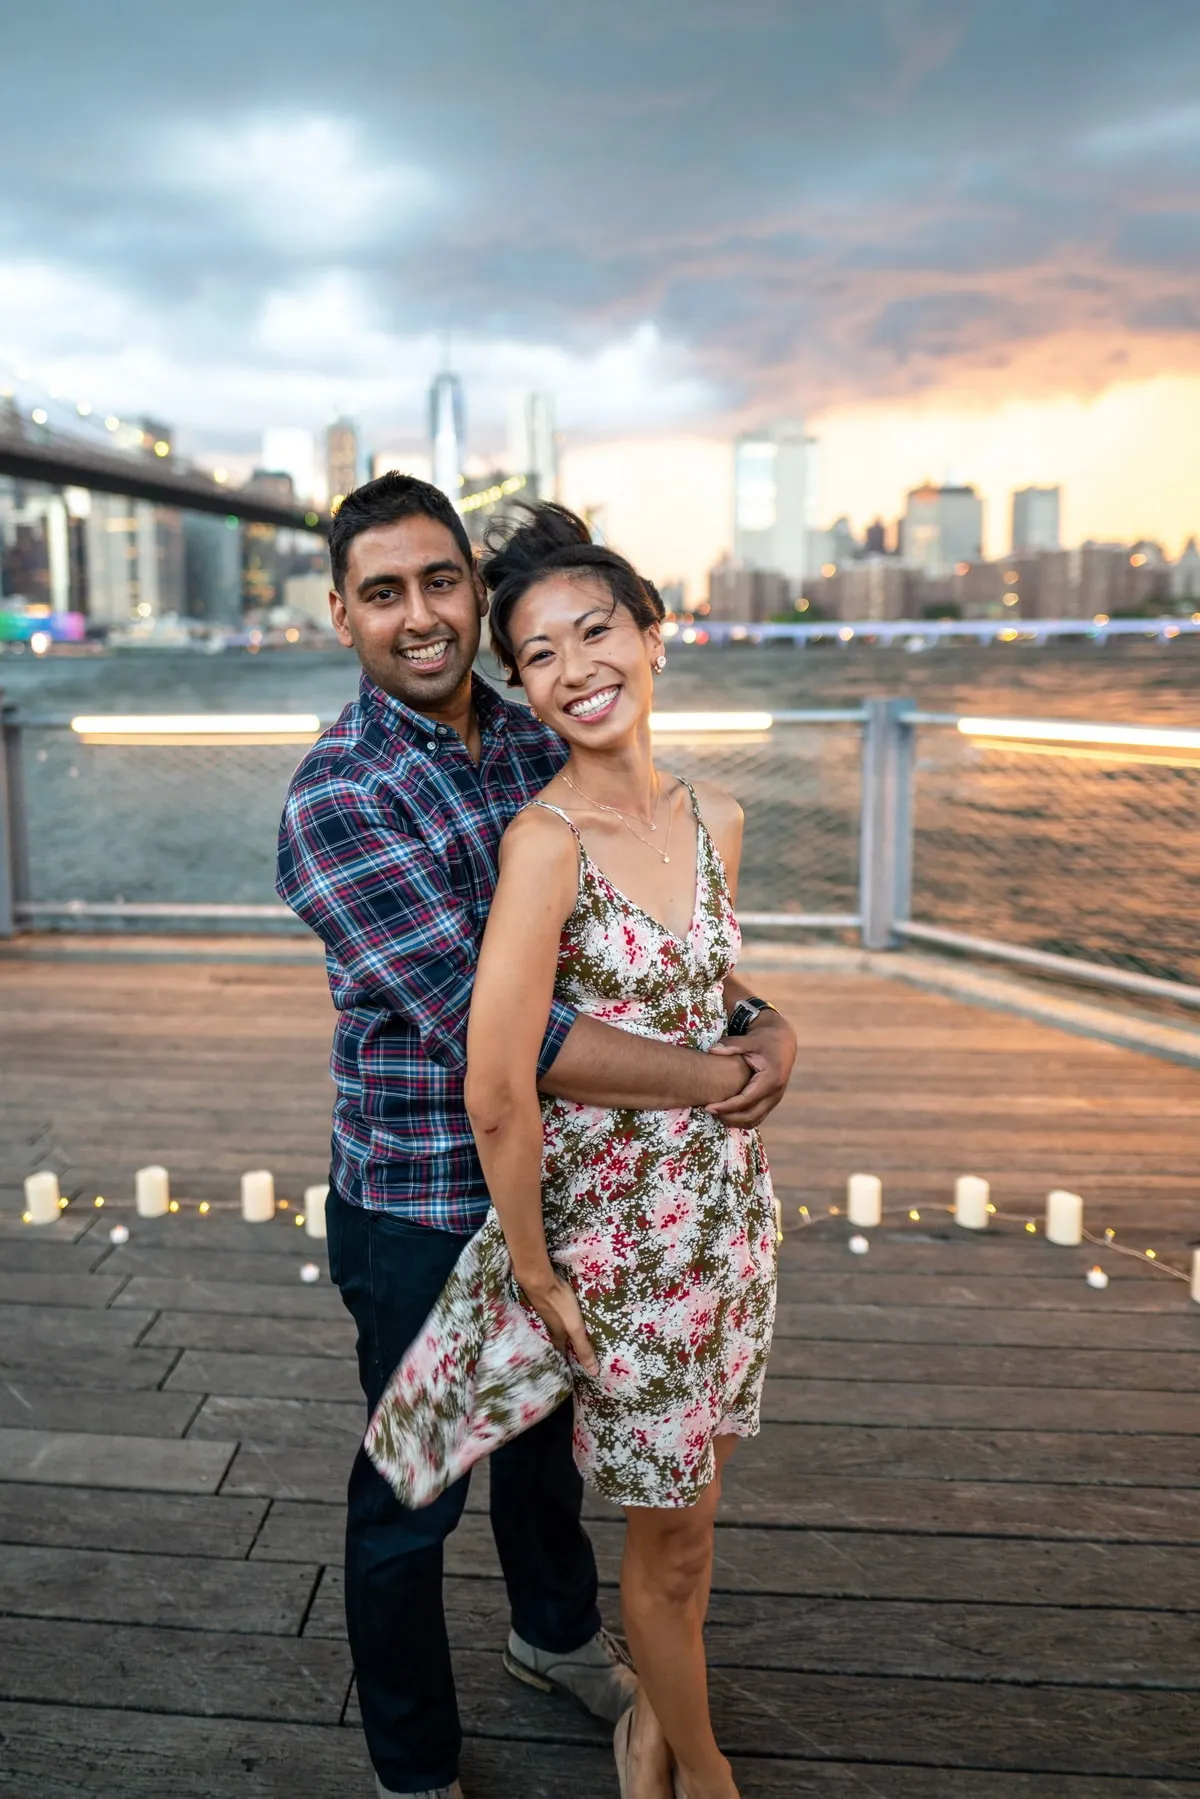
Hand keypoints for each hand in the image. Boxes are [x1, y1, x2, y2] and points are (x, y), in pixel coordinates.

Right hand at [519, 1270, 599, 1375]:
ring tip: (565, 1331)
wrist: (538, 1279)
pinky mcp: (543, 1298)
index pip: (561, 1350)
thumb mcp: (575, 1327)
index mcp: (557, 1333)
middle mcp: (548, 1325)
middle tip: (568, 1350)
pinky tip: (557, 1310)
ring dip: (558, 1328)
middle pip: (555, 1338)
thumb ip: (583, 1346)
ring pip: (551, 1324)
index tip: (571, 1366)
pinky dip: (554, 1314)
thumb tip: (593, 1372)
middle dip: (562, 1344)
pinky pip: (549, 1310)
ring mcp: (543, 1311)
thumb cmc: (559, 1303)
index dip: (566, 1358)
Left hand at [706, 1008, 796, 1125]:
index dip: (726, 1107)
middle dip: (728, 1117)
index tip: (708, 1107)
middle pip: (750, 1116)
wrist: (783, 1042)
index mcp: (771, 1079)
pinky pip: (756, 1117)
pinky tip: (725, 1113)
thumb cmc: (765, 1039)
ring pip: (754, 1120)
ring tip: (714, 1114)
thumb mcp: (750, 1039)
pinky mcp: (771, 1101)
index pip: (746, 1100)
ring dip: (734, 1121)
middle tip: (707, 1111)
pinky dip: (741, 1120)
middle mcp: (775, 1093)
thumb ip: (731, 1045)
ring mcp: (775, 1099)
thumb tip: (712, 1050)